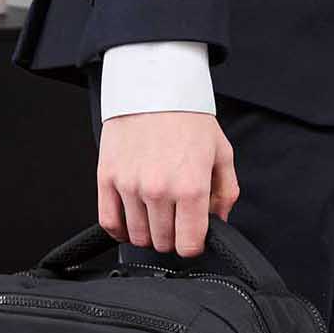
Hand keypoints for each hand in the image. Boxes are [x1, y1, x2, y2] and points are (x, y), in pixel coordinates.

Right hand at [98, 110, 238, 256]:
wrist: (154, 86)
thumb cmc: (188, 116)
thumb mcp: (221, 152)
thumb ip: (225, 192)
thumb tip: (220, 221)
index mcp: (191, 187)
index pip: (189, 245)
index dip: (193, 246)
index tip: (192, 237)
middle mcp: (159, 190)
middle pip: (163, 243)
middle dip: (172, 238)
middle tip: (175, 221)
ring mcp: (130, 186)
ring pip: (137, 236)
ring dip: (148, 233)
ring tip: (155, 216)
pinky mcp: (107, 178)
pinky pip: (109, 221)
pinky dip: (120, 230)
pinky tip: (130, 222)